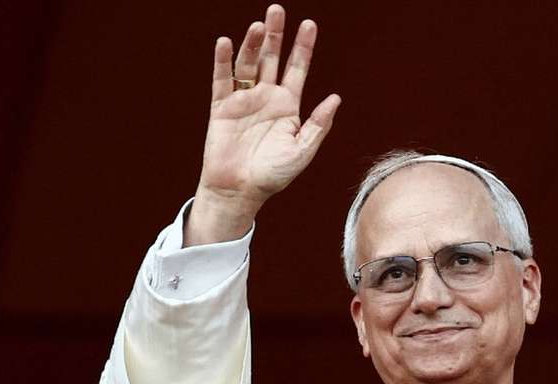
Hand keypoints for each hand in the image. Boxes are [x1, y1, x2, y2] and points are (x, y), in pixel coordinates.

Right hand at [187, 4, 340, 244]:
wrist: (240, 191)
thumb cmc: (273, 175)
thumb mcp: (302, 151)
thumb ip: (318, 125)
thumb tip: (335, 98)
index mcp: (288, 106)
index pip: (297, 69)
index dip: (303, 47)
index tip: (310, 25)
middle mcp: (266, 97)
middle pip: (272, 58)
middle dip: (276, 35)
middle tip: (278, 10)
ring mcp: (243, 100)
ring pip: (248, 64)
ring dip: (253, 44)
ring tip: (259, 26)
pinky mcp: (221, 107)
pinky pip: (222, 79)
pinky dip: (223, 60)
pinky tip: (226, 42)